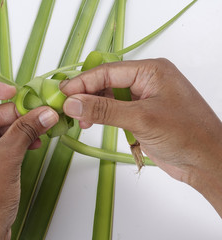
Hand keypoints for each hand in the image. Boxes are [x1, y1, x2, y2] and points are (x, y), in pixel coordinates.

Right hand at [61, 58, 221, 216]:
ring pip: (108, 97)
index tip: (62, 93)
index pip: (107, 72)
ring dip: (91, 107)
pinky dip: (101, 116)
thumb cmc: (187, 135)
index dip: (82, 82)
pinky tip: (91, 123)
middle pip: (105, 83)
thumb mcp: (141, 118)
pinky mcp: (140, 115)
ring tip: (78, 119)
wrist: (207, 162)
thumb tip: (73, 103)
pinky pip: (114, 110)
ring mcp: (143, 98)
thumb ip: (104, 109)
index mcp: (151, 71)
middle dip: (85, 95)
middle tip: (65, 107)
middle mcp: (146, 81)